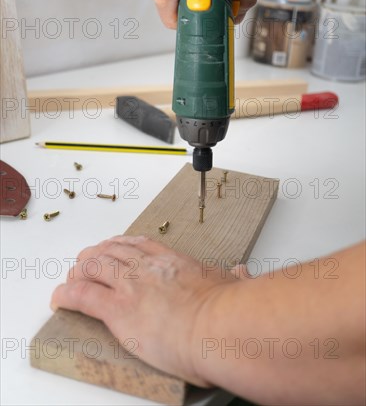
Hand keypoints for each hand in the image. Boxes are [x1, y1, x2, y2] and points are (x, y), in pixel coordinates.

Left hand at [51, 234, 235, 385]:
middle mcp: (146, 268)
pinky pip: (82, 296)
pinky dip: (66, 295)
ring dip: (78, 272)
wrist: (219, 326)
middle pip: (108, 252)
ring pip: (91, 267)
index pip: (138, 244)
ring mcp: (130, 286)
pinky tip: (59, 298)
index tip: (112, 247)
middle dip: (93, 256)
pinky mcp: (118, 310)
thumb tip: (243, 272)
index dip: (119, 244)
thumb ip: (234, 276)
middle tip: (85, 264)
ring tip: (71, 280)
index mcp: (171, 261)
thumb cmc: (228, 310)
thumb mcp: (233, 284)